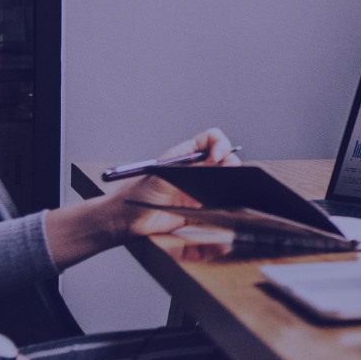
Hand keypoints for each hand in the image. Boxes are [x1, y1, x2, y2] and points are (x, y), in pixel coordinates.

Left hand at [107, 128, 241, 237]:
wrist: (129, 219)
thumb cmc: (138, 193)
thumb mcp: (162, 174)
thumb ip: (186, 166)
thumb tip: (212, 162)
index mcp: (186, 155)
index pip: (211, 140)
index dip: (220, 144)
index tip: (218, 156)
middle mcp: (197, 169)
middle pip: (225, 159)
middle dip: (231, 164)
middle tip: (229, 174)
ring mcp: (201, 188)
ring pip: (227, 181)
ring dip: (231, 184)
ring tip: (227, 190)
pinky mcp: (202, 208)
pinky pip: (221, 204)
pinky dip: (226, 204)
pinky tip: (221, 206)